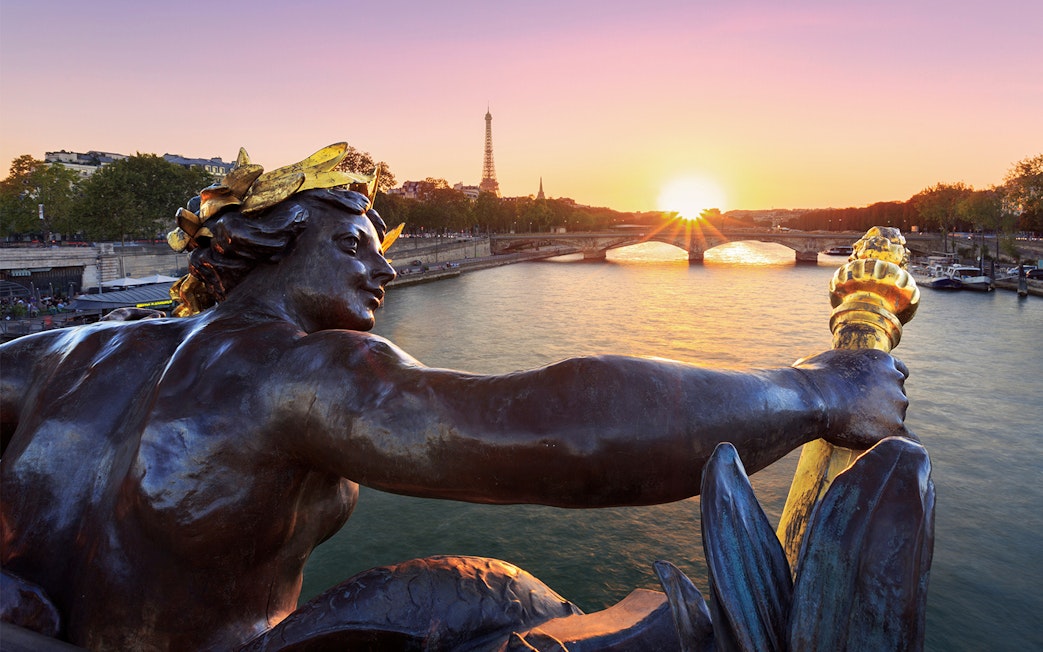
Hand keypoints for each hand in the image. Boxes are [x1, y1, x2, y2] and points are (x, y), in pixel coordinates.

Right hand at [795, 349, 909, 448]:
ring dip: (881, 424)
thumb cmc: (811, 378)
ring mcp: (897, 403)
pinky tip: (885, 450)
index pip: (899, 371)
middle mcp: (895, 379)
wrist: (812, 398)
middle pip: (896, 396)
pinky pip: (905, 439)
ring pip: (896, 417)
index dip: (888, 383)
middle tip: (858, 416)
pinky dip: (895, 444)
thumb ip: (840, 366)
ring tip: (854, 431)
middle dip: (882, 405)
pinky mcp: (894, 426)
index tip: (877, 393)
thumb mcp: (827, 360)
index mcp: (881, 360)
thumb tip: (824, 371)